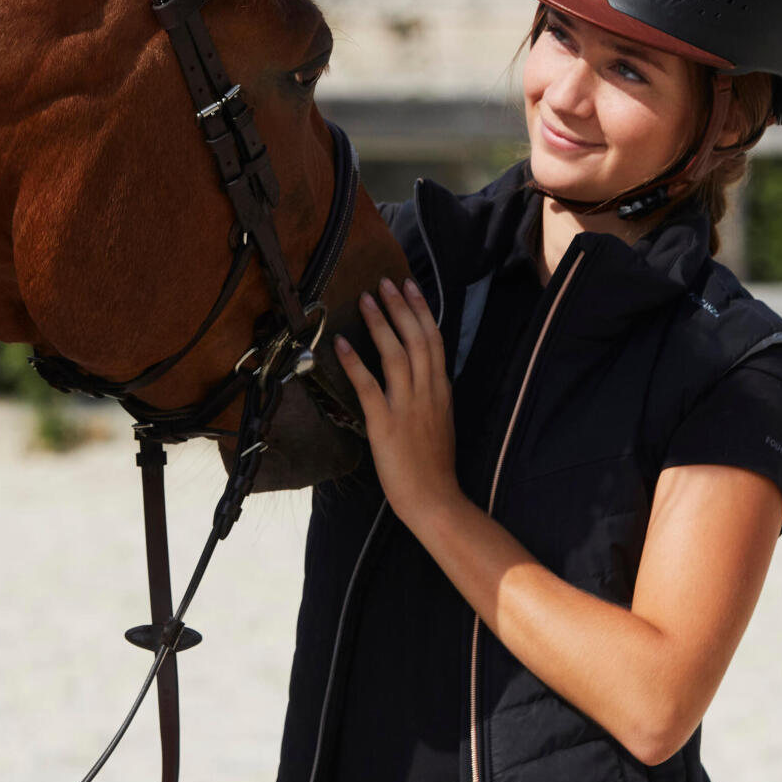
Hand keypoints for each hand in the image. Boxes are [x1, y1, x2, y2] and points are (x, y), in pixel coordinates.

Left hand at [334, 278, 459, 532]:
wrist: (434, 499)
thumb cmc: (434, 465)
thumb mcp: (441, 420)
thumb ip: (431, 393)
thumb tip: (419, 370)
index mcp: (441, 390)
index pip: (434, 340)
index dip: (421, 310)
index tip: (409, 286)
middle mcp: (427, 392)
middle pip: (417, 339)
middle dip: (400, 307)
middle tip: (384, 281)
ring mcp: (408, 406)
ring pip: (396, 354)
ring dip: (379, 324)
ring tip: (364, 299)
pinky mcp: (386, 423)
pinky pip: (369, 387)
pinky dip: (354, 362)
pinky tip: (340, 343)